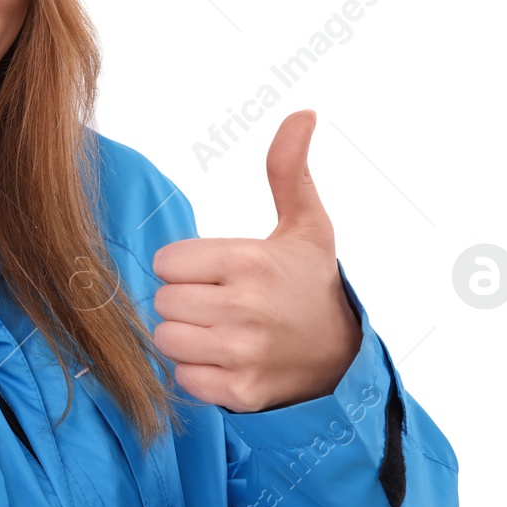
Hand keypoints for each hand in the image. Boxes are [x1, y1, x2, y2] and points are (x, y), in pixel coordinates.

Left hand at [151, 109, 361, 412]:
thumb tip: (302, 113)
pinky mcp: (241, 392)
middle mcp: (245, 309)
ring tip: (217, 328)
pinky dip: (196, 371)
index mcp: (250, 262)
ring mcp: (243, 354)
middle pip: (162, 301)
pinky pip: (183, 378)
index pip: (166, 262)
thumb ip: (289, 169)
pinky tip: (223, 358)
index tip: (212, 271)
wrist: (344, 356)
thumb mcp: (307, 224)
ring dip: (184, 335)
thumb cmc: (311, 283)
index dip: (183, 266)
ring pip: (166, 339)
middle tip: (216, 301)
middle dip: (182, 299)